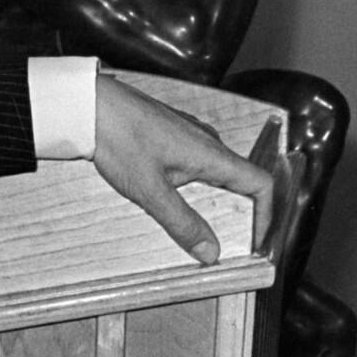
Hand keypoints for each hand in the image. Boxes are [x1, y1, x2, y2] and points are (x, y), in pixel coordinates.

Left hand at [90, 75, 274, 264]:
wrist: (89, 104)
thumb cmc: (119, 138)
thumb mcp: (151, 191)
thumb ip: (182, 223)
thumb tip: (211, 252)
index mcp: (212, 154)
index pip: (261, 183)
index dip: (267, 214)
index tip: (259, 240)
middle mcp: (208, 142)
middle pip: (242, 181)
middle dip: (243, 213)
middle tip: (233, 242)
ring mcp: (191, 136)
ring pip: (219, 173)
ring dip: (219, 201)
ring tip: (205, 227)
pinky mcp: (173, 136)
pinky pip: (199, 164)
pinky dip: (200, 188)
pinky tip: (178, 201)